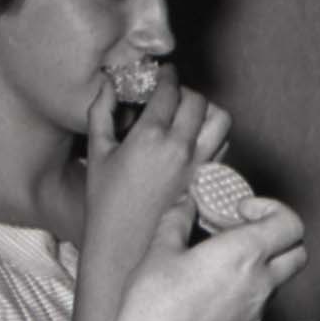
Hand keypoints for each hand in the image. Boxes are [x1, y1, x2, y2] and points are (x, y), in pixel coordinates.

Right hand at [82, 70, 227, 285]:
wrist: (123, 248)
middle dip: (185, 92)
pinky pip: (222, 147)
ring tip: (189, 116)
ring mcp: (199, 166)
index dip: (167, 75)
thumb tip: (107, 85)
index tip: (164, 72)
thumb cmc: (104, 203)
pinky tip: (194, 142)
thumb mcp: (97, 153)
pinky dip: (213, 137)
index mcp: (150, 136)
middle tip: (173, 95)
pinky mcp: (208, 182)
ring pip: (220, 120)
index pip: (169, 90)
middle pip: (198, 100)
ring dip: (206, 112)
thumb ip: (100, 112)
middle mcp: (180, 147)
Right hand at [118, 197, 307, 320]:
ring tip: (226, 257)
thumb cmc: (155, 303)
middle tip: (246, 230)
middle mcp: (261, 282)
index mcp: (245, 253)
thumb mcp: (161, 250)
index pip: (291, 224)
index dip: (273, 209)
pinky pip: (262, 299)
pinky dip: (252, 285)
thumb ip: (178, 220)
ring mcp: (257, 308)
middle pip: (298, 252)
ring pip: (281, 277)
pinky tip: (217, 283)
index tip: (242, 210)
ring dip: (265, 261)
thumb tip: (185, 203)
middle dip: (279, 235)